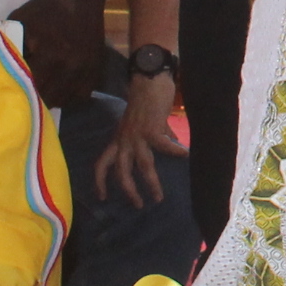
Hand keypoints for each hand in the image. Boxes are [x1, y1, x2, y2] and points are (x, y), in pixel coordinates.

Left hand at [13, 0, 112, 109]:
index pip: (32, 86)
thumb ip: (8, 44)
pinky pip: (81, 95)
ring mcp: (86, 69)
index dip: (20, 91)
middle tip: (24, 95)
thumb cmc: (45, 9)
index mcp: (51, 53)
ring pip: (65, 100)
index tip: (11, 91)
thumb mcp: (19, 20)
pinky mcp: (96, 69)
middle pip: (49, 97)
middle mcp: (72, 65)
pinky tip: (59, 90)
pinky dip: (69, 97)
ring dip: (51, 99)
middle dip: (34, 97)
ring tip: (41, 93)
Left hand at [93, 69, 184, 206]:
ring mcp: (137, 136)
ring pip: (142, 165)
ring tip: (159, 196)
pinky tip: (185, 155)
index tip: (102, 197)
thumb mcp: (144, 123)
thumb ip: (156, 136)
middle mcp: (124, 141)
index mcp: (119, 140)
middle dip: (129, 191)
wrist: (148, 81)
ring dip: (150, 183)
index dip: (99, 182)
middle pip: (121, 172)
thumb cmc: (147, 100)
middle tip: (138, 205)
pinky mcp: (152, 129)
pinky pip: (164, 145)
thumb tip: (173, 146)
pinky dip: (175, 151)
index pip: (101, 164)